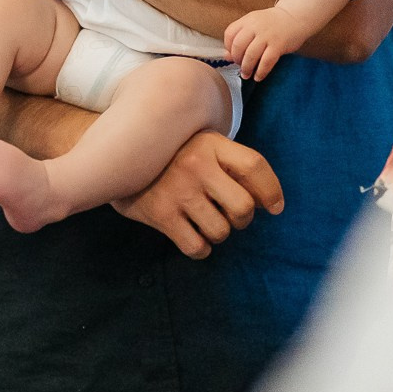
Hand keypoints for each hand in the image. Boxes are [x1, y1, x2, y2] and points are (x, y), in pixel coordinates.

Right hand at [112, 130, 284, 258]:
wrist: (117, 157)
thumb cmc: (170, 155)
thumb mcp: (200, 145)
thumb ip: (230, 163)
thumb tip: (267, 201)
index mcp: (210, 143)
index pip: (255, 166)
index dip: (272, 191)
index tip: (275, 208)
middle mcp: (196, 165)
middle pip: (244, 207)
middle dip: (243, 218)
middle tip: (233, 215)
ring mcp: (177, 191)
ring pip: (221, 231)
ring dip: (219, 232)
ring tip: (207, 221)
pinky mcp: (160, 214)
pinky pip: (196, 247)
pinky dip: (201, 248)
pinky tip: (194, 236)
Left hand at [223, 6, 302, 80]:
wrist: (295, 17)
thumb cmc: (273, 23)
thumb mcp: (254, 25)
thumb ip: (241, 38)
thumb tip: (226, 56)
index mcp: (247, 20)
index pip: (230, 34)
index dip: (228, 48)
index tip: (232, 55)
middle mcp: (256, 26)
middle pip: (238, 46)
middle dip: (237, 60)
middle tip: (240, 66)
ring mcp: (267, 35)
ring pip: (251, 55)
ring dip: (247, 68)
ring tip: (247, 74)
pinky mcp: (279, 45)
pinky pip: (266, 62)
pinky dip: (260, 72)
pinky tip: (258, 76)